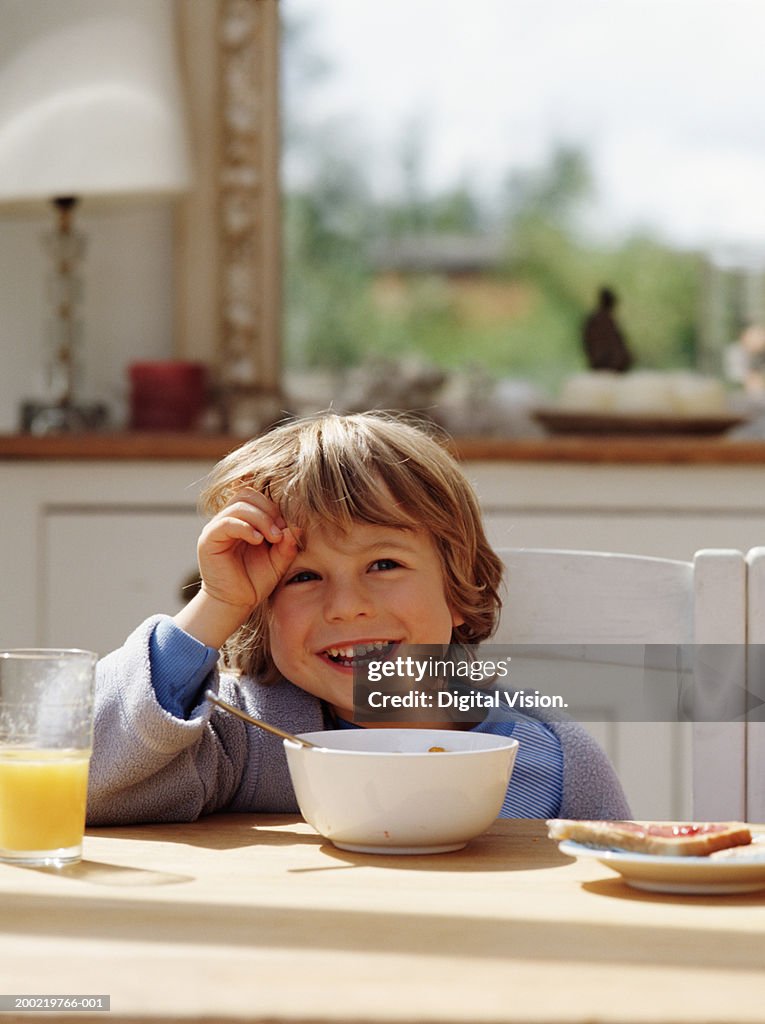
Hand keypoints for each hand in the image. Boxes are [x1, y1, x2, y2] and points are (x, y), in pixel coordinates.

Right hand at [174, 488, 298, 648]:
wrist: (234, 603)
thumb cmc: (255, 581)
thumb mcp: (278, 561)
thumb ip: (287, 544)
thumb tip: (296, 528)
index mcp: (244, 519)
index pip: (258, 496)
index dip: (275, 506)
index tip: (287, 527)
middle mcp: (228, 519)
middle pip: (248, 494)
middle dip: (269, 510)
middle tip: (280, 532)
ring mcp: (217, 527)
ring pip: (238, 505)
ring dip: (261, 518)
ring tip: (272, 538)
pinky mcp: (209, 539)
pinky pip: (226, 522)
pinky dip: (245, 527)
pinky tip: (258, 540)